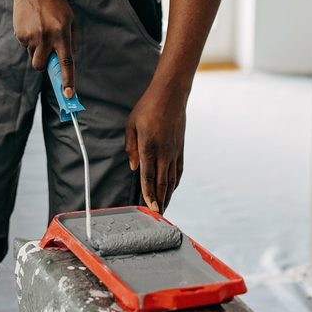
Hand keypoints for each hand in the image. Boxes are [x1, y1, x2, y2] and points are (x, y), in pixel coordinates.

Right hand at [11, 0, 76, 96]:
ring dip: (36, 49)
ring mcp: (32, 37)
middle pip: (41, 66)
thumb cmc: (54, 3)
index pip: (66, 62)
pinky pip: (25, 46)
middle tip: (46, 50)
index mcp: (62, 34)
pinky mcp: (20, 35)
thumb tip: (69, 58)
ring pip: (33, 56)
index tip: (68, 95)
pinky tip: (32, 25)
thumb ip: (71, 39)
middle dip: (43, 63)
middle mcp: (47, 37)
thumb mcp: (70, 18)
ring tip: (39, 30)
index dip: (67, 80)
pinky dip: (29, 40)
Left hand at [125, 85, 187, 213]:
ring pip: (171, 179)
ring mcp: (174, 151)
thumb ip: (131, 147)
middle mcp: (164, 152)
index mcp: (149, 147)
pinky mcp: (181, 148)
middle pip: (162, 183)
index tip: (149, 208)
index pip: (148, 176)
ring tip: (164, 208)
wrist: (171, 95)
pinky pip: (179, 170)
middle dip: (160, 201)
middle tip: (158, 217)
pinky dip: (175, 182)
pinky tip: (172, 189)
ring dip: (168, 195)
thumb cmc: (147, 107)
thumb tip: (133, 167)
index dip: (148, 194)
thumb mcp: (131, 124)